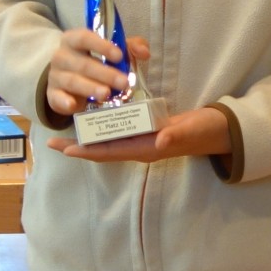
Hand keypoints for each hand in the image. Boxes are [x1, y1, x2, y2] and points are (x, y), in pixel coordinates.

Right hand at [46, 29, 149, 117]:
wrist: (67, 80)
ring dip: (90, 88)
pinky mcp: (52, 95)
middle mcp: (62, 56)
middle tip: (123, 82)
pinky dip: (64, 102)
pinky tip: (75, 106)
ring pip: (72, 81)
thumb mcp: (112, 51)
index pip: (84, 37)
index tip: (119, 56)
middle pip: (82, 63)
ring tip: (107, 94)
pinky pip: (56, 98)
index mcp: (74, 40)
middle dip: (104, 73)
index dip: (101, 46)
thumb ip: (130, 47)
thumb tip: (144, 52)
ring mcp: (55, 76)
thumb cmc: (94, 61)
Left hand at [47, 104, 230, 163]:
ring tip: (66, 128)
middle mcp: (139, 146)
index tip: (62, 149)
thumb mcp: (190, 131)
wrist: (218, 130)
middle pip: (102, 149)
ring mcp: (142, 139)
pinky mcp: (146, 129)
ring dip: (87, 136)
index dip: (85, 152)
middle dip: (77, 145)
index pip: (108, 153)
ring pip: (108, 140)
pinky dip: (103, 125)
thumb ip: (175, 136)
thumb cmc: (204, 131)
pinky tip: (93, 117)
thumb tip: (159, 142)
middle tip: (52, 139)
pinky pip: (119, 130)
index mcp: (145, 149)